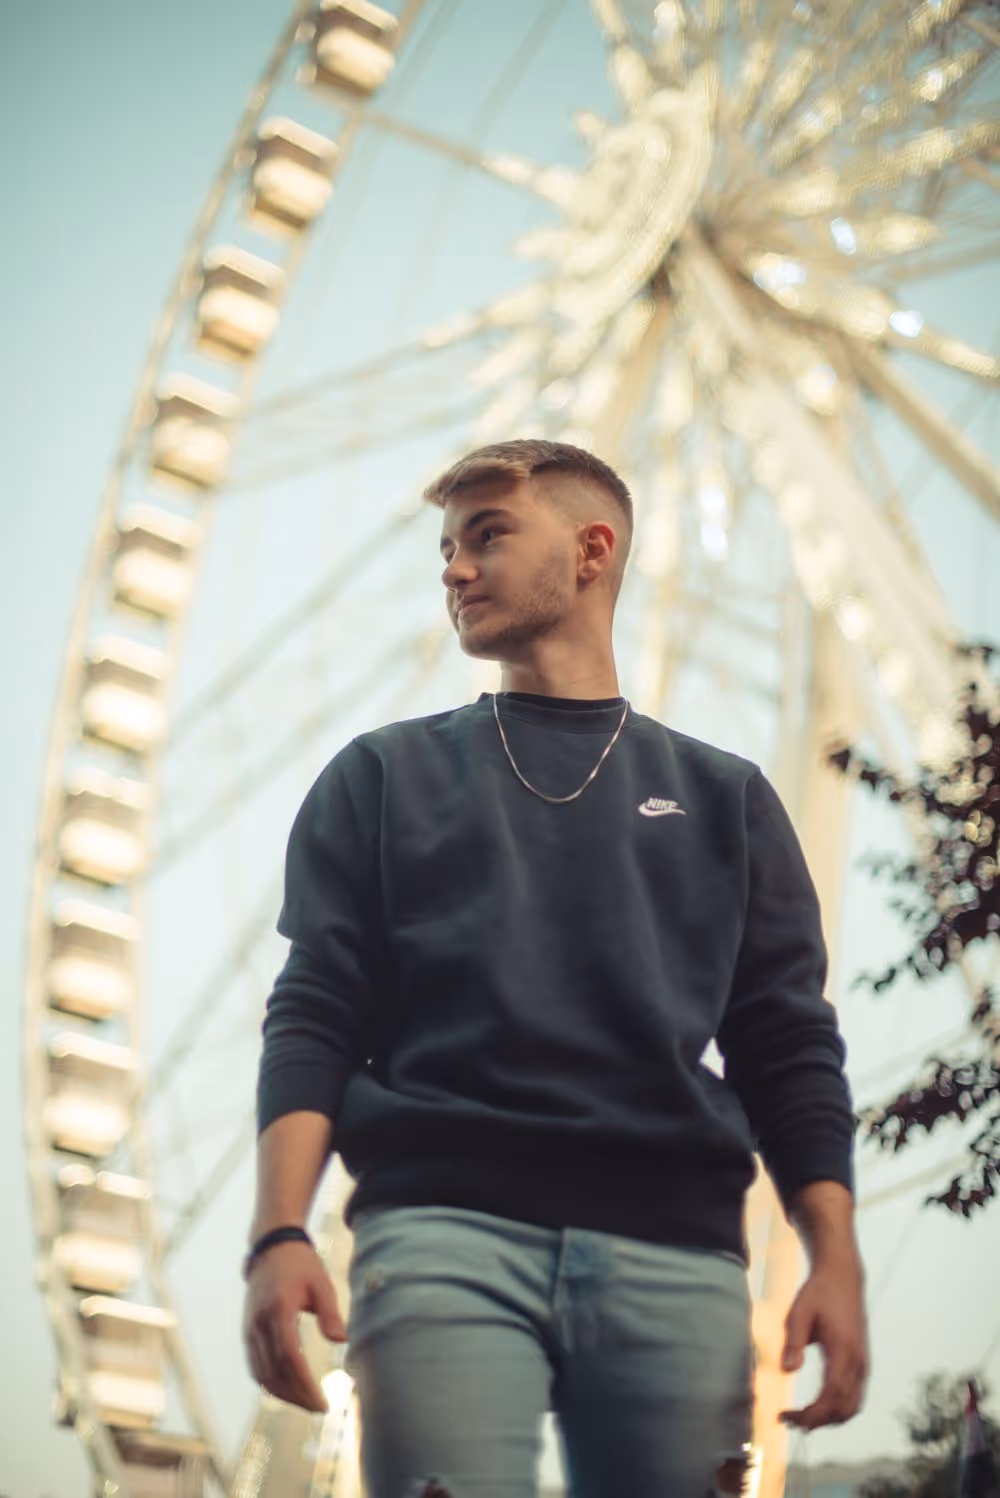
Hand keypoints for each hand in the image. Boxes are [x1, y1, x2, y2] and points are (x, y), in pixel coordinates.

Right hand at [243, 1241, 346, 1411]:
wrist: (270, 1247)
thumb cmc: (301, 1265)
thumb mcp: (321, 1283)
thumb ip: (330, 1312)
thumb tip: (342, 1340)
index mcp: (278, 1310)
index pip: (290, 1358)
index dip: (305, 1385)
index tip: (323, 1403)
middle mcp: (259, 1324)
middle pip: (274, 1374)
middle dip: (296, 1397)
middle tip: (320, 1408)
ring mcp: (249, 1330)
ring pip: (262, 1375)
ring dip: (283, 1394)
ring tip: (307, 1402)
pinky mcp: (247, 1332)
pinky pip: (255, 1367)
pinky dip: (270, 1384)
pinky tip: (288, 1390)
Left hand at [779, 1251, 868, 1429]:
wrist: (842, 1276)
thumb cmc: (818, 1292)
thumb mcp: (799, 1312)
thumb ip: (793, 1341)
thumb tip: (787, 1371)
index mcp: (843, 1349)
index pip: (832, 1394)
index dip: (812, 1413)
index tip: (788, 1417)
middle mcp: (858, 1361)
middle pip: (843, 1408)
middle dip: (816, 1421)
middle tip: (787, 1419)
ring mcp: (863, 1364)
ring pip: (851, 1408)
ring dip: (827, 1419)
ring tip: (799, 1417)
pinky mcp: (861, 1364)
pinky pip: (854, 1398)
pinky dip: (836, 1410)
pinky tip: (815, 1406)